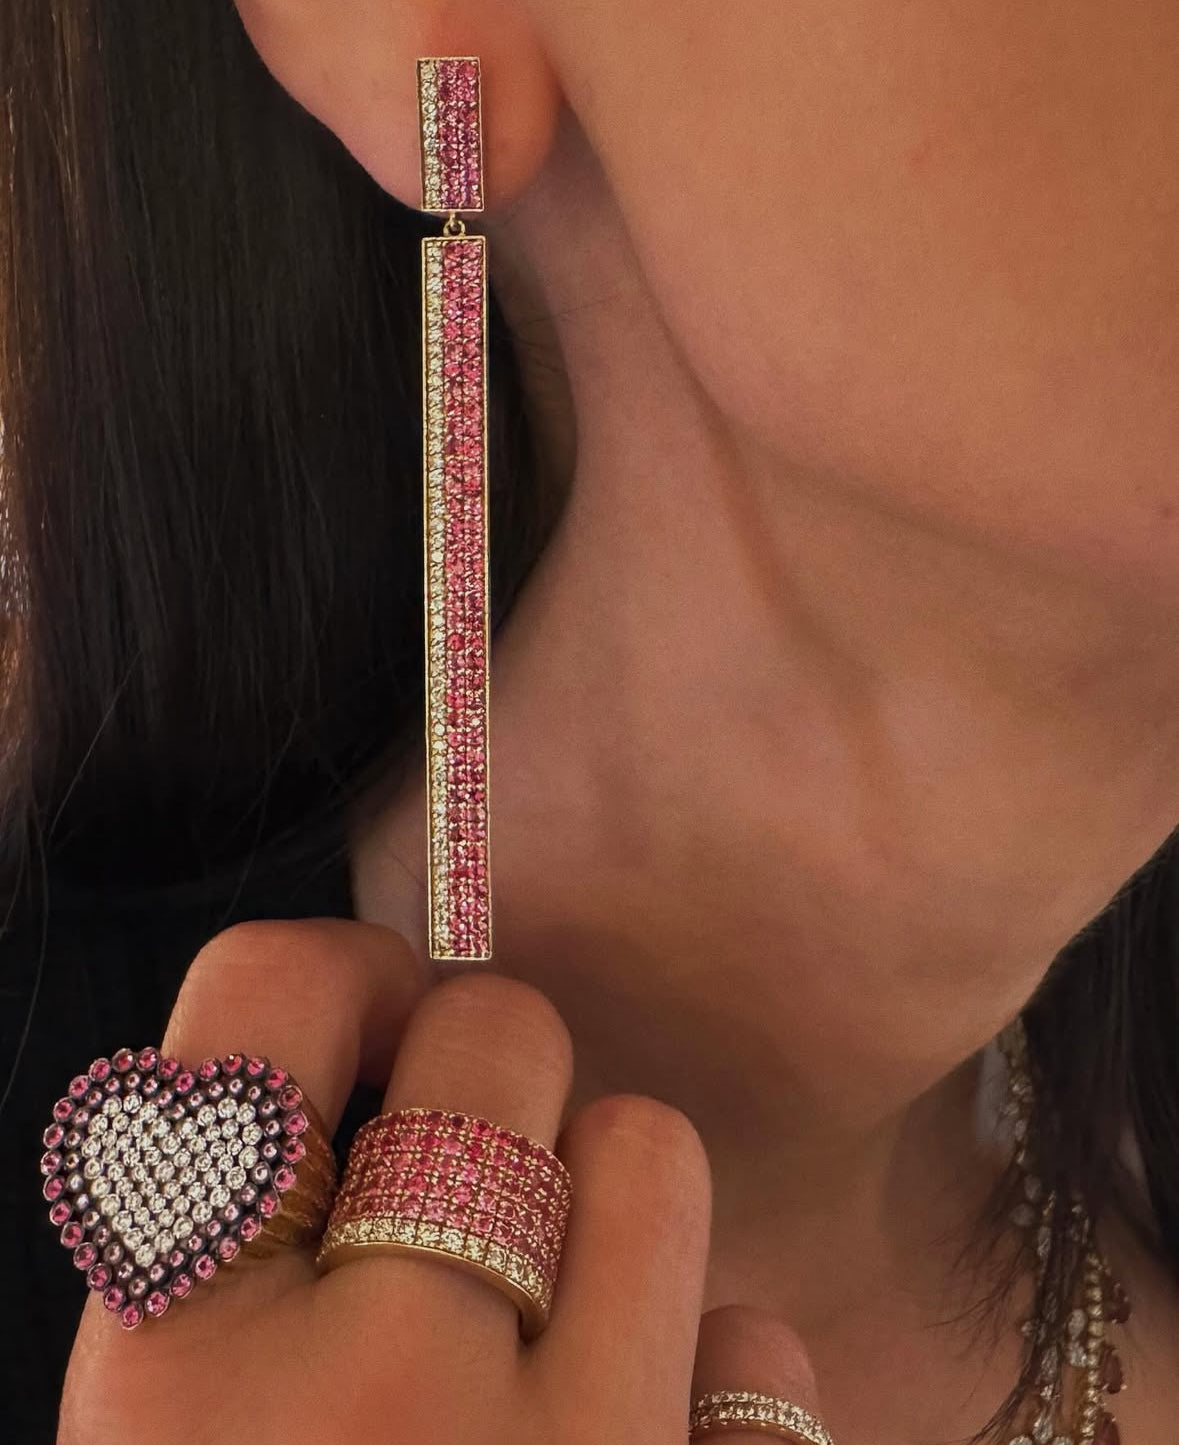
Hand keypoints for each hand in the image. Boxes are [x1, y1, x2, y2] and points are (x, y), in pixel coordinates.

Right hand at [59, 919, 825, 1444]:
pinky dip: (715, 1387)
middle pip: (498, 1026)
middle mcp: (371, 1399)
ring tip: (553, 1321)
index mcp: (174, 1372)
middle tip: (471, 1170)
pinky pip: (760, 1348)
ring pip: (652, 1147)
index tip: (371, 1021)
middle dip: (493, 1072)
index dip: (333, 977)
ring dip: (614, 1203)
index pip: (265, 995)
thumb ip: (243, 1263)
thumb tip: (362, 1055)